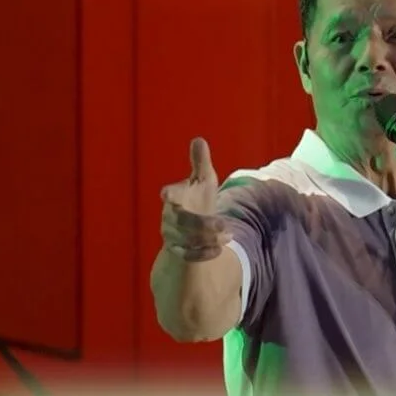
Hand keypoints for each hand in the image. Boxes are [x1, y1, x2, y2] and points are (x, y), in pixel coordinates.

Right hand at [159, 137, 229, 261]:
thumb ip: (200, 162)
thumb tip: (199, 139)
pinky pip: (188, 256)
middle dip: (202, 225)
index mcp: (175, 197)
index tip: (167, 194)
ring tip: (228, 235)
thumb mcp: (203, 180)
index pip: (170, 195)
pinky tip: (219, 249)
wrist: (191, 226)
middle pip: (181, 222)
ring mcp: (173, 235)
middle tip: (224, 225)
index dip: (170, 194)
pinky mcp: (179, 250)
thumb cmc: (197, 198)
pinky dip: (203, 253)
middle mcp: (170, 216)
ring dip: (208, 239)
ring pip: (187, 240)